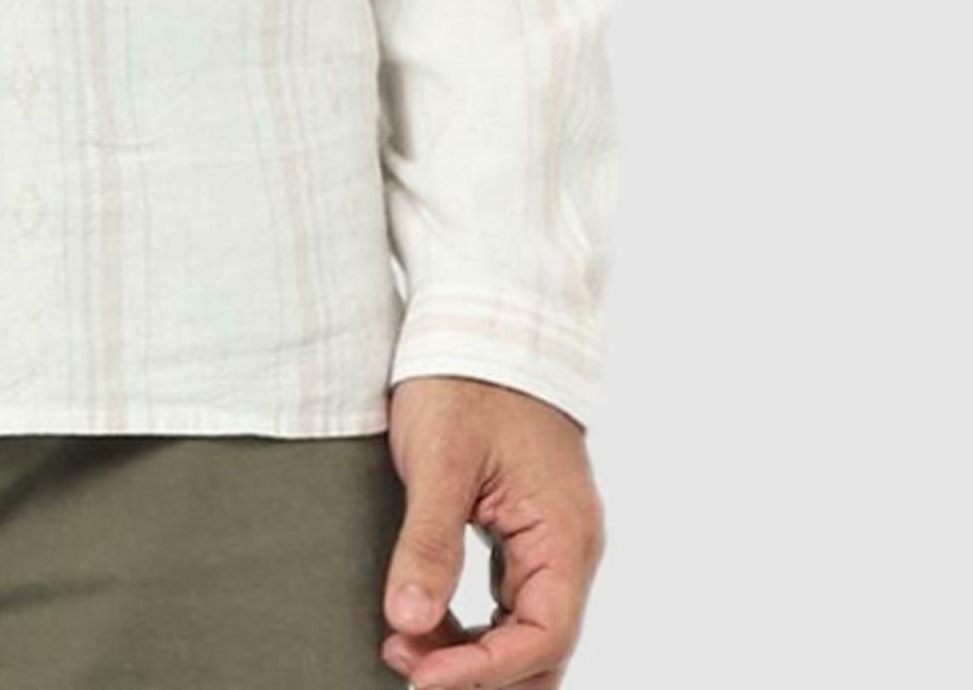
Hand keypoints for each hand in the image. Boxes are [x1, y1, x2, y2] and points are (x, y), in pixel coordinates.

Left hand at [379, 374, 606, 685]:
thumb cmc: (465, 376)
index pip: (542, 638)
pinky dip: (472, 625)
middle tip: (405, 662)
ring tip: (403, 642)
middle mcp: (569, 548)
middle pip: (541, 650)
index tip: (421, 677)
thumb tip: (411, 622)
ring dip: (471, 652)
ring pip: (525, 632)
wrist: (484, 319)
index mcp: (564, 534)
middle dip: (478, 671)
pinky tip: (424, 618)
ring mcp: (550, 541)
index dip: (483, 671)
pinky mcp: (525, 532)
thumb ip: (430, 542)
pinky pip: (511, 602)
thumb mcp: (439, 457)